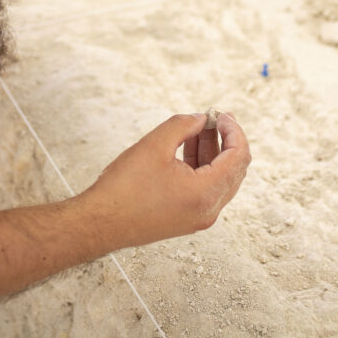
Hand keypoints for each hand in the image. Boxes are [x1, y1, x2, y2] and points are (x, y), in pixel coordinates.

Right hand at [80, 112, 249, 248]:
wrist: (100, 223)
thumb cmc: (123, 188)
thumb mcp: (154, 145)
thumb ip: (183, 125)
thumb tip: (201, 119)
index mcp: (205, 194)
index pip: (238, 157)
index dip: (234, 130)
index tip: (220, 114)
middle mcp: (208, 210)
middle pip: (234, 168)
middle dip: (226, 139)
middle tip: (213, 117)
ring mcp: (199, 217)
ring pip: (219, 178)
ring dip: (213, 151)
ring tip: (199, 127)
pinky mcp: (187, 218)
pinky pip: (205, 189)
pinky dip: (201, 166)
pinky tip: (188, 146)